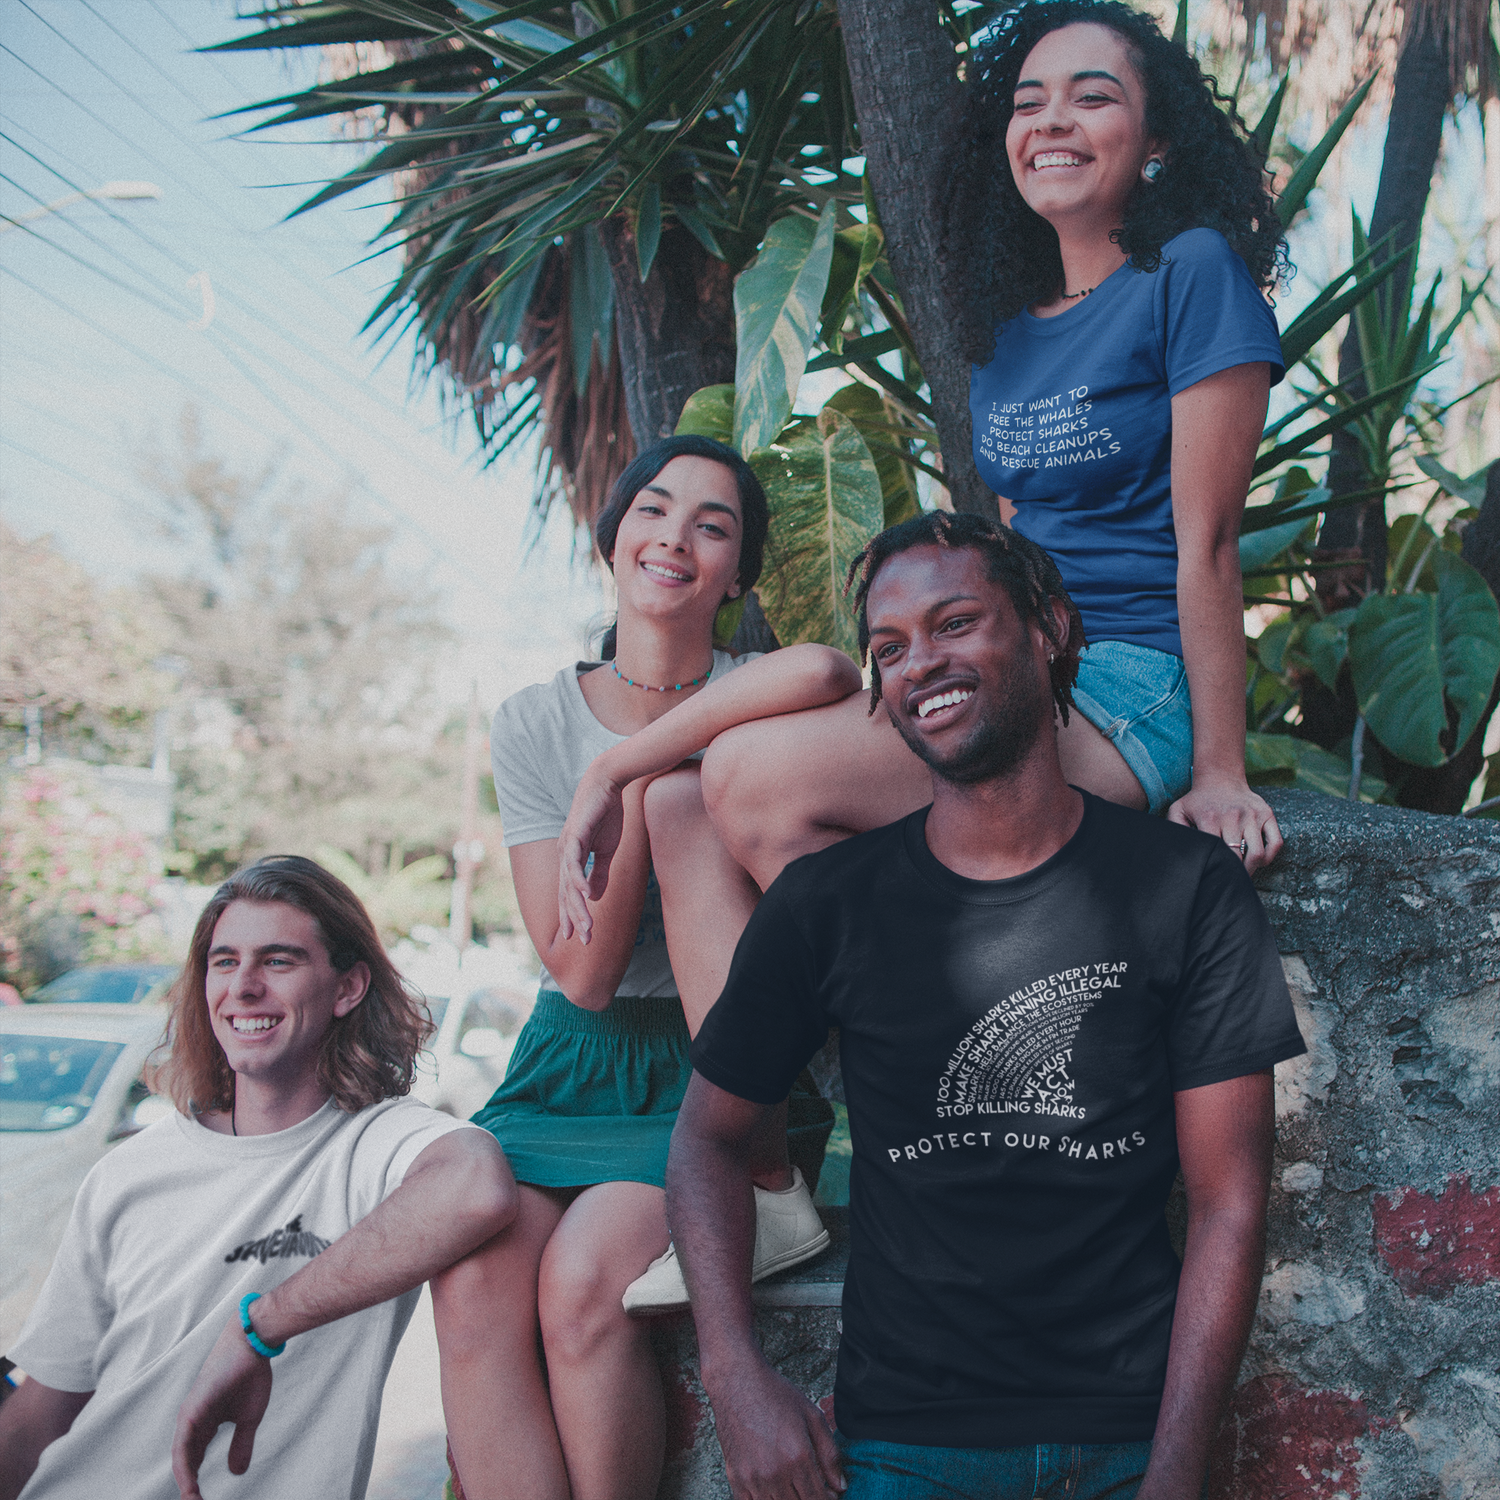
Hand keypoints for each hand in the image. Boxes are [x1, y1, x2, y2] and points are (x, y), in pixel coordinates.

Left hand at [171, 1318, 272, 1499]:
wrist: (253, 1345)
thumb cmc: (251, 1375)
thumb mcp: (249, 1418)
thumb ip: (241, 1444)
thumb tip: (236, 1473)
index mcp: (203, 1424)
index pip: (193, 1459)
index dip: (195, 1482)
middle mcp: (192, 1421)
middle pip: (185, 1462)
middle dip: (189, 1487)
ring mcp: (190, 1415)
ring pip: (181, 1458)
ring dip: (185, 1482)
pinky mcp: (192, 1410)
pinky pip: (183, 1445)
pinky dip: (185, 1467)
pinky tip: (189, 1484)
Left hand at [557, 768, 626, 944]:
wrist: (608, 783)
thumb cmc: (606, 814)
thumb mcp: (606, 850)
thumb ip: (600, 873)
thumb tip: (592, 897)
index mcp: (571, 859)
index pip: (570, 893)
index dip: (574, 915)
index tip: (580, 937)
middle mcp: (564, 855)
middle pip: (567, 894)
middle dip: (574, 918)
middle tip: (583, 941)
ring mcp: (567, 845)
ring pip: (570, 883)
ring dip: (577, 906)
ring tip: (586, 926)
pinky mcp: (575, 834)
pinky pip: (574, 862)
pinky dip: (578, 879)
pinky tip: (582, 895)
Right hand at [709, 1361, 843, 1499]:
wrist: (738, 1382)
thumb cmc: (776, 1395)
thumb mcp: (813, 1416)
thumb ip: (830, 1454)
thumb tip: (840, 1487)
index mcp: (798, 1457)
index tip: (830, 1494)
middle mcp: (776, 1472)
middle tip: (812, 1488)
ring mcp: (754, 1478)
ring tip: (794, 1488)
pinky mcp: (736, 1478)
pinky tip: (773, 1491)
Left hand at [1167, 773, 1281, 874]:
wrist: (1220, 778)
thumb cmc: (1197, 801)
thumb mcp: (1178, 811)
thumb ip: (1176, 830)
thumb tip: (1178, 850)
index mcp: (1210, 819)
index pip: (1219, 854)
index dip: (1219, 869)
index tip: (1216, 876)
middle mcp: (1233, 817)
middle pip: (1239, 858)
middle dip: (1235, 873)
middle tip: (1230, 879)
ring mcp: (1253, 815)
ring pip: (1259, 854)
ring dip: (1252, 869)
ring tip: (1243, 872)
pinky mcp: (1267, 814)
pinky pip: (1276, 843)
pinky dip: (1269, 857)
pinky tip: (1258, 860)